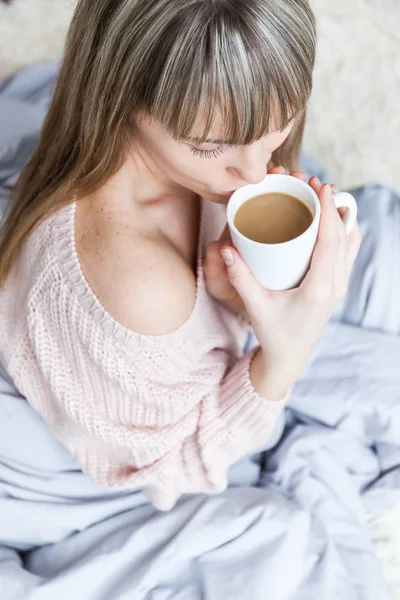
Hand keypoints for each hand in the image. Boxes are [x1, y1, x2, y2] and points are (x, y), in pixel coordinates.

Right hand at [205, 167, 361, 398]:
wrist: (289, 357)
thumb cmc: (274, 333)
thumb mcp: (255, 306)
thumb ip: (240, 278)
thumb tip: (226, 249)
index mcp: (319, 290)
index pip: (331, 243)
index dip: (328, 211)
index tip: (321, 187)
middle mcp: (335, 286)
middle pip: (345, 237)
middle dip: (334, 206)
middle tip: (316, 184)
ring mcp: (340, 286)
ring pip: (351, 243)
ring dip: (341, 217)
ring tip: (323, 197)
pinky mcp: (337, 286)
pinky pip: (348, 252)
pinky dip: (343, 231)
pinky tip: (328, 220)